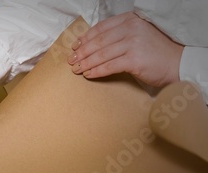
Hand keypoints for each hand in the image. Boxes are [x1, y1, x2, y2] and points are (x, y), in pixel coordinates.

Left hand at [67, 12, 183, 87]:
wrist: (177, 64)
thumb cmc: (155, 52)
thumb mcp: (138, 35)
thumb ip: (119, 35)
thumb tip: (91, 44)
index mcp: (131, 20)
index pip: (102, 28)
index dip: (86, 38)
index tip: (75, 46)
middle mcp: (132, 29)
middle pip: (99, 41)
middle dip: (82, 52)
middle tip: (71, 60)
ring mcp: (133, 43)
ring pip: (101, 54)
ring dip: (86, 63)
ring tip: (76, 69)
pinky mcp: (134, 60)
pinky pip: (108, 66)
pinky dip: (96, 71)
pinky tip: (88, 74)